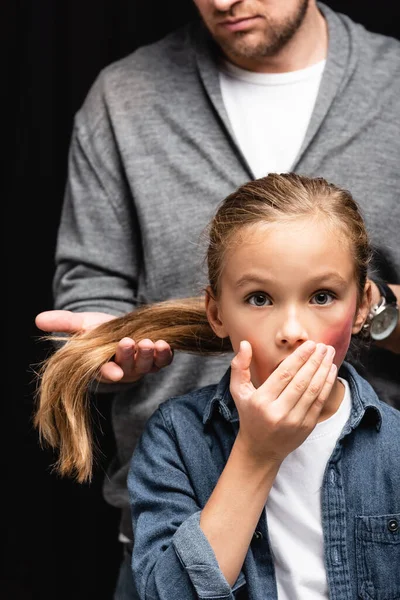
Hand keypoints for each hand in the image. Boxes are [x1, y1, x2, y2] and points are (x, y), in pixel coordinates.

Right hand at [35, 310, 173, 383]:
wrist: (120, 326)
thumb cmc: (98, 329)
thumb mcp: (81, 324)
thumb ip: (63, 323)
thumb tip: (38, 319)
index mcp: (101, 366)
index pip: (105, 373)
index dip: (109, 373)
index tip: (115, 373)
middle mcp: (122, 370)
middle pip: (128, 369)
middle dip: (130, 357)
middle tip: (131, 343)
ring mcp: (140, 366)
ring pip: (146, 366)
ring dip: (149, 356)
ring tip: (150, 342)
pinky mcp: (156, 360)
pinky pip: (162, 361)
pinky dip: (165, 355)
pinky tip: (165, 344)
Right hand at [230, 340, 336, 463]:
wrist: (260, 449)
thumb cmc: (249, 414)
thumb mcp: (238, 392)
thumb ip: (239, 367)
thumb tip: (244, 343)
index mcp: (261, 401)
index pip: (284, 374)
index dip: (299, 358)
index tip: (310, 344)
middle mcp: (278, 412)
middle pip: (301, 381)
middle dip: (314, 361)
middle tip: (323, 345)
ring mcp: (294, 421)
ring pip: (313, 391)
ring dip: (323, 370)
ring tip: (329, 354)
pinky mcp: (306, 427)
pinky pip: (319, 402)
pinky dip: (326, 385)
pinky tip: (330, 371)